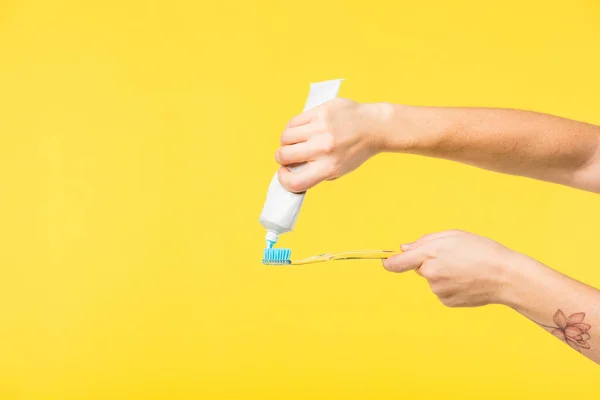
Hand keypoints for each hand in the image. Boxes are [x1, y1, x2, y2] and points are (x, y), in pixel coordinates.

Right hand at [275, 99, 386, 191]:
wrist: (375, 127)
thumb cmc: (356, 150)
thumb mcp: (339, 169)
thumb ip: (316, 172)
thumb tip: (291, 170)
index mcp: (329, 167)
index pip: (295, 182)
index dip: (284, 180)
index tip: (285, 174)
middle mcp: (324, 148)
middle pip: (283, 156)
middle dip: (281, 158)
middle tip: (288, 156)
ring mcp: (321, 128)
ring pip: (285, 137)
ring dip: (285, 142)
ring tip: (295, 142)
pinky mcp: (320, 112)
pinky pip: (293, 121)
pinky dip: (292, 128)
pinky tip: (300, 130)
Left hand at [383, 230, 520, 306]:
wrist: (505, 276)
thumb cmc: (481, 251)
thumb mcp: (452, 236)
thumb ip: (424, 241)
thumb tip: (404, 249)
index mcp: (429, 255)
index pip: (397, 263)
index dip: (389, 263)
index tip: (385, 262)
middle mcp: (430, 274)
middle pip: (419, 268)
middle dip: (429, 262)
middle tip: (454, 257)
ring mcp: (438, 290)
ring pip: (432, 280)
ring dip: (442, 274)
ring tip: (465, 268)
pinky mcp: (447, 302)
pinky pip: (442, 291)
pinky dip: (451, 285)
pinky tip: (467, 280)